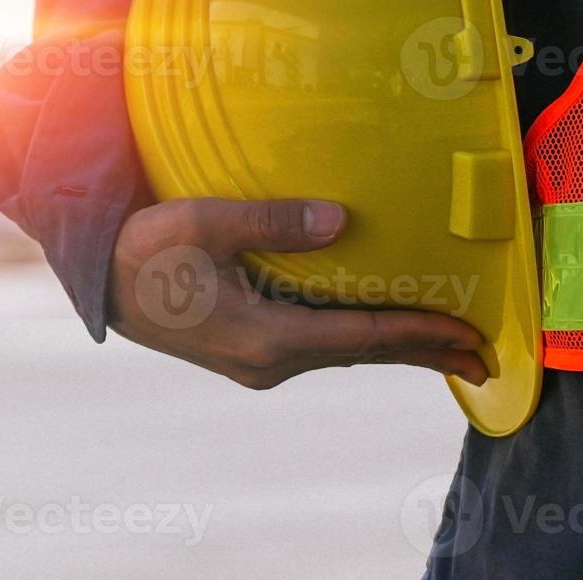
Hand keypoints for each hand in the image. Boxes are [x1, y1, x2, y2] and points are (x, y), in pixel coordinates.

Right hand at [108, 198, 487, 389]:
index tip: (473, 336)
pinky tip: (372, 330)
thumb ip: (270, 221)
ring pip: (342, 354)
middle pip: (363, 355)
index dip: (422, 334)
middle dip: (425, 352)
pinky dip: (358, 339)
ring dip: (394, 347)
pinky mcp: (244, 351)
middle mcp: (266, 360)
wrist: (97, 283)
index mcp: (263, 335)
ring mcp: (254, 361)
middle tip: (485, 356)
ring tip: (443, 344)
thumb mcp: (200, 222)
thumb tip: (340, 220)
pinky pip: (318, 347)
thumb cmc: (141, 248)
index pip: (363, 336)